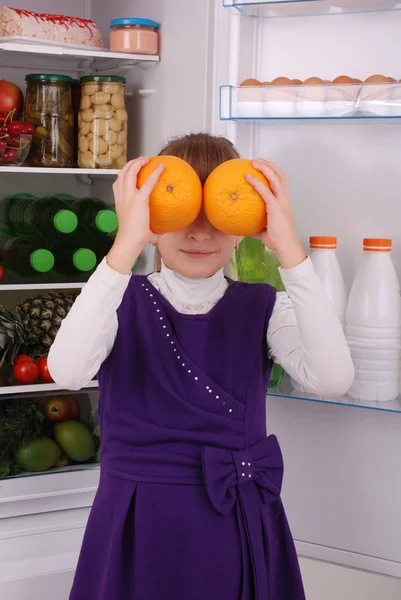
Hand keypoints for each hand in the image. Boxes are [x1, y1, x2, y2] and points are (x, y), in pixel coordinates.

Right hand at [107, 157, 163, 273]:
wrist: (128, 242)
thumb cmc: (134, 239)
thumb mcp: (141, 229)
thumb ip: (152, 229)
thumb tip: (163, 232)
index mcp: (119, 201)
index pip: (117, 183)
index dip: (124, 173)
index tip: (131, 169)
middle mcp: (121, 196)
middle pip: (122, 173)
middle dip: (131, 163)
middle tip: (141, 160)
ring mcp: (129, 196)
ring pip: (130, 172)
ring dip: (138, 163)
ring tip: (147, 159)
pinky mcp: (139, 199)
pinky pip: (148, 182)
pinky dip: (155, 173)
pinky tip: (161, 168)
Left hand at [246, 159, 305, 269]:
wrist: (286, 247)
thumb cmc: (277, 241)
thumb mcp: (262, 231)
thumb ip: (254, 226)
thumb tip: (242, 226)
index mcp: (284, 203)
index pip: (281, 182)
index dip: (274, 172)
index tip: (263, 167)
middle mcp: (285, 200)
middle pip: (280, 175)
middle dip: (269, 165)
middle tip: (257, 160)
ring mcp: (282, 202)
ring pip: (276, 178)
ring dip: (265, 168)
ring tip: (254, 162)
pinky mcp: (276, 207)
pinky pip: (265, 191)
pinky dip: (256, 182)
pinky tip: (247, 177)